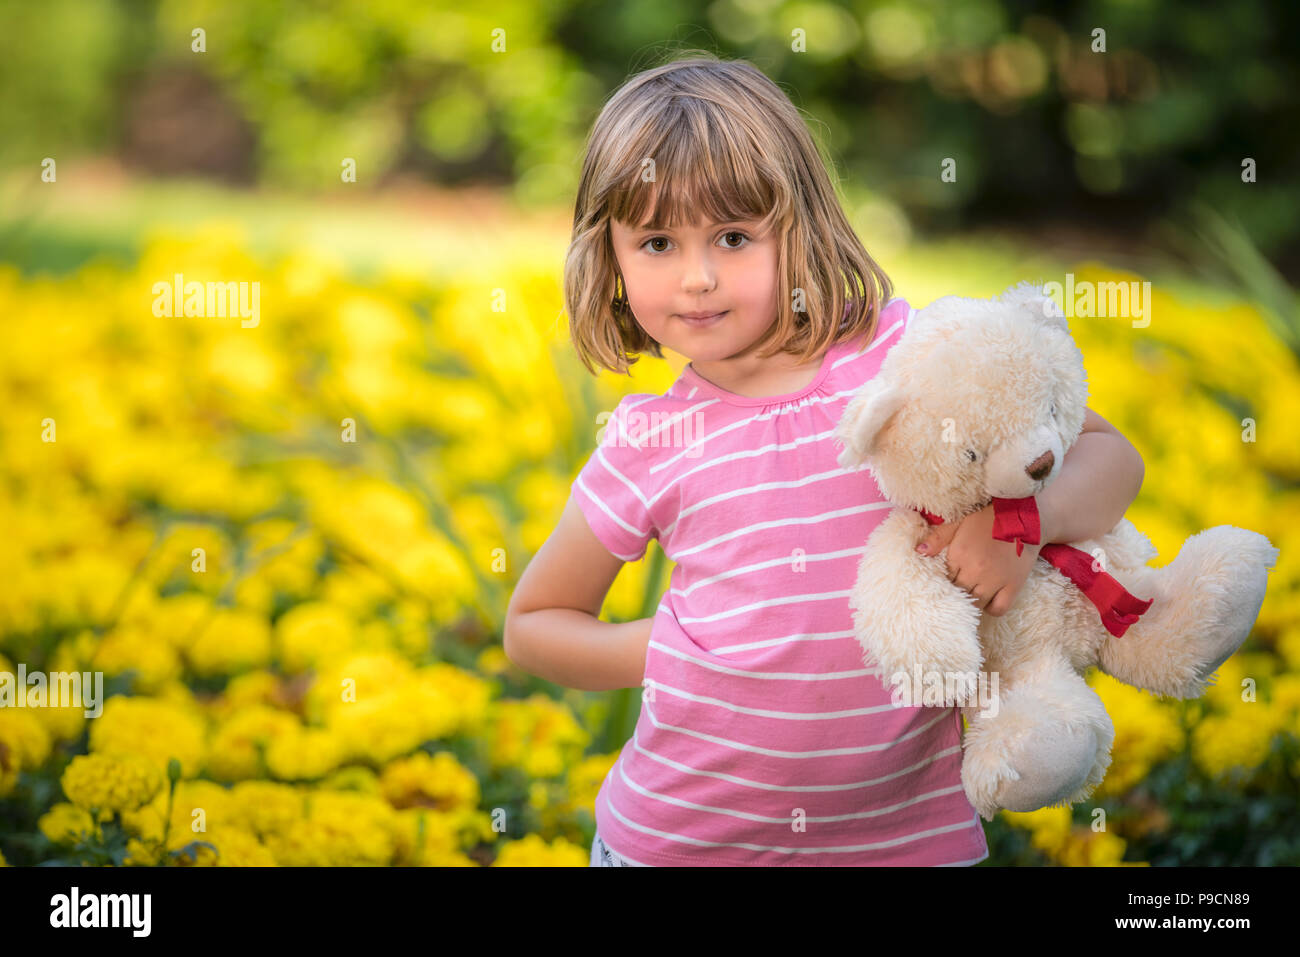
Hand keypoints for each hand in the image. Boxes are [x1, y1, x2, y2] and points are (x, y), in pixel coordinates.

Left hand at [915, 502, 1042, 616]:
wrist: (1024, 517)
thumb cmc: (988, 519)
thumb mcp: (959, 522)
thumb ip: (938, 537)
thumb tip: (918, 552)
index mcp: (960, 553)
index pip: (945, 578)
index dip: (947, 578)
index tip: (952, 576)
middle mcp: (976, 569)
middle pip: (959, 592)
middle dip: (958, 591)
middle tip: (962, 585)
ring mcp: (995, 580)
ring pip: (976, 604)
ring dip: (973, 601)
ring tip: (974, 591)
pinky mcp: (1014, 586)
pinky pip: (999, 609)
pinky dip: (992, 608)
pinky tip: (990, 598)